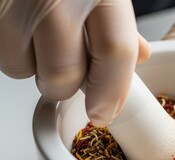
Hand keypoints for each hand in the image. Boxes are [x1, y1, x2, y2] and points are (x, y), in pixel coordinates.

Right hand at [0, 0, 150, 125]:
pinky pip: (3, 54)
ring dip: (37, 69)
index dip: (110, 92)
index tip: (104, 113)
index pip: (114, 53)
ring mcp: (15, 0)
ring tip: (43, 42)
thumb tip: (140, 55)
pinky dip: (16, 53)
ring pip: (23, 69)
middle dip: (67, 87)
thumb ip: (122, 21)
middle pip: (64, 74)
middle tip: (71, 74)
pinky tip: (25, 30)